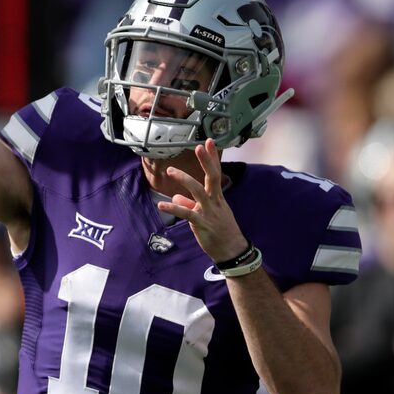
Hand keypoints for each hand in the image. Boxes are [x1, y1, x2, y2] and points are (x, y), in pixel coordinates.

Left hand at [157, 138, 248, 262]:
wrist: (232, 251)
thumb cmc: (220, 232)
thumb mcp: (207, 215)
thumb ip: (190, 204)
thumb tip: (176, 197)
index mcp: (217, 197)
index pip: (216, 173)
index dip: (212, 158)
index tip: (208, 142)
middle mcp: (215, 201)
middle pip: (212, 177)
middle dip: (206, 161)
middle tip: (198, 146)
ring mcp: (210, 212)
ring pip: (198, 191)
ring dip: (184, 179)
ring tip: (171, 170)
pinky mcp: (202, 224)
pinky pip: (187, 214)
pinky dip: (174, 209)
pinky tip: (161, 205)